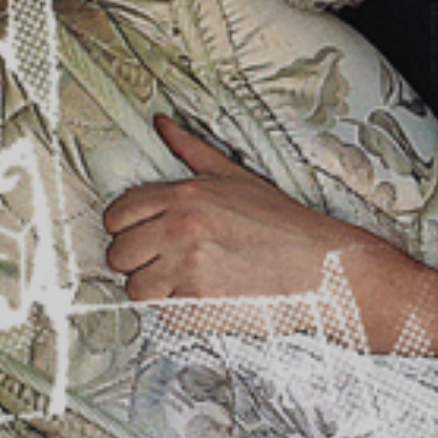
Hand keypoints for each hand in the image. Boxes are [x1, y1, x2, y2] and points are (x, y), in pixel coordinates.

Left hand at [102, 116, 371, 301]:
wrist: (320, 267)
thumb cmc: (283, 224)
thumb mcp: (237, 177)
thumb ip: (192, 149)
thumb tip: (162, 124)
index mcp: (185, 196)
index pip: (117, 213)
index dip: (124, 226)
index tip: (139, 233)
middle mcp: (180, 230)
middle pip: (118, 254)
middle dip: (136, 258)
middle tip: (163, 258)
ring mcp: (187, 270)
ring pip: (135, 288)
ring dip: (154, 287)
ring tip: (183, 279)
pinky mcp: (197, 306)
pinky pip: (162, 314)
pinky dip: (178, 310)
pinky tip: (203, 295)